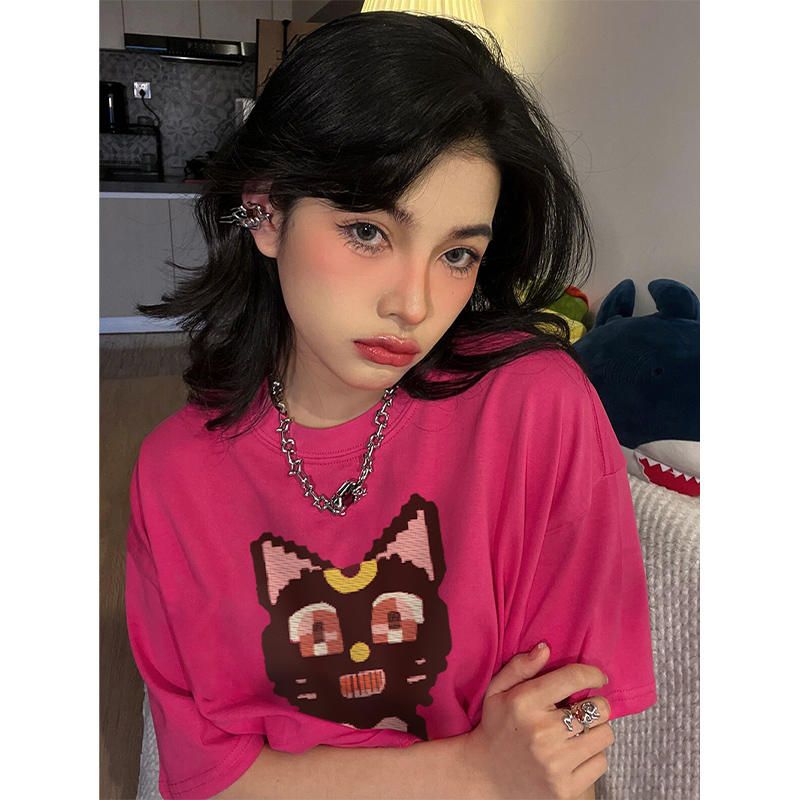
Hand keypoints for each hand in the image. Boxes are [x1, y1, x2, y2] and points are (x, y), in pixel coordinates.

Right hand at [461, 644, 613, 799]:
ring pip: (604, 735)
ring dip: (596, 729)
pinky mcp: (565, 788)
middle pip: (598, 709)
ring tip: (580, 730)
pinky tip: (576, 752)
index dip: (592, 674)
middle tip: (583, 708)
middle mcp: (542, 733)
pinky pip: (601, 762)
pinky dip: (593, 755)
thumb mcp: (498, 690)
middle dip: (595, 704)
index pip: (573, 679)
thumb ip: (520, 667)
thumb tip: (545, 648)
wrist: (484, 775)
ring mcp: (555, 764)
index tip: (598, 677)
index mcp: (525, 703)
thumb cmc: (496, 726)